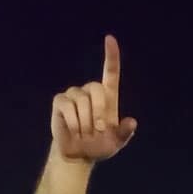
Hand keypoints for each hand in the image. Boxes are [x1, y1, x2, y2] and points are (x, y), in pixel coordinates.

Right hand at [50, 36, 136, 162]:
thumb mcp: (116, 143)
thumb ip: (124, 133)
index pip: (110, 73)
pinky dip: (74, 124)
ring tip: (86, 133)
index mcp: (108, 98)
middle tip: (99, 131)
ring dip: (86, 123)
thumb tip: (132, 122)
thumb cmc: (100, 146)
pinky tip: (74, 131)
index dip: (111, 56)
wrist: (79, 154)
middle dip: (100, 113)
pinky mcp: (60, 100)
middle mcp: (90, 92)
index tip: (110, 39)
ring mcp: (74, 94)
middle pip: (97, 89)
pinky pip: (68, 108)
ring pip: (82, 101)